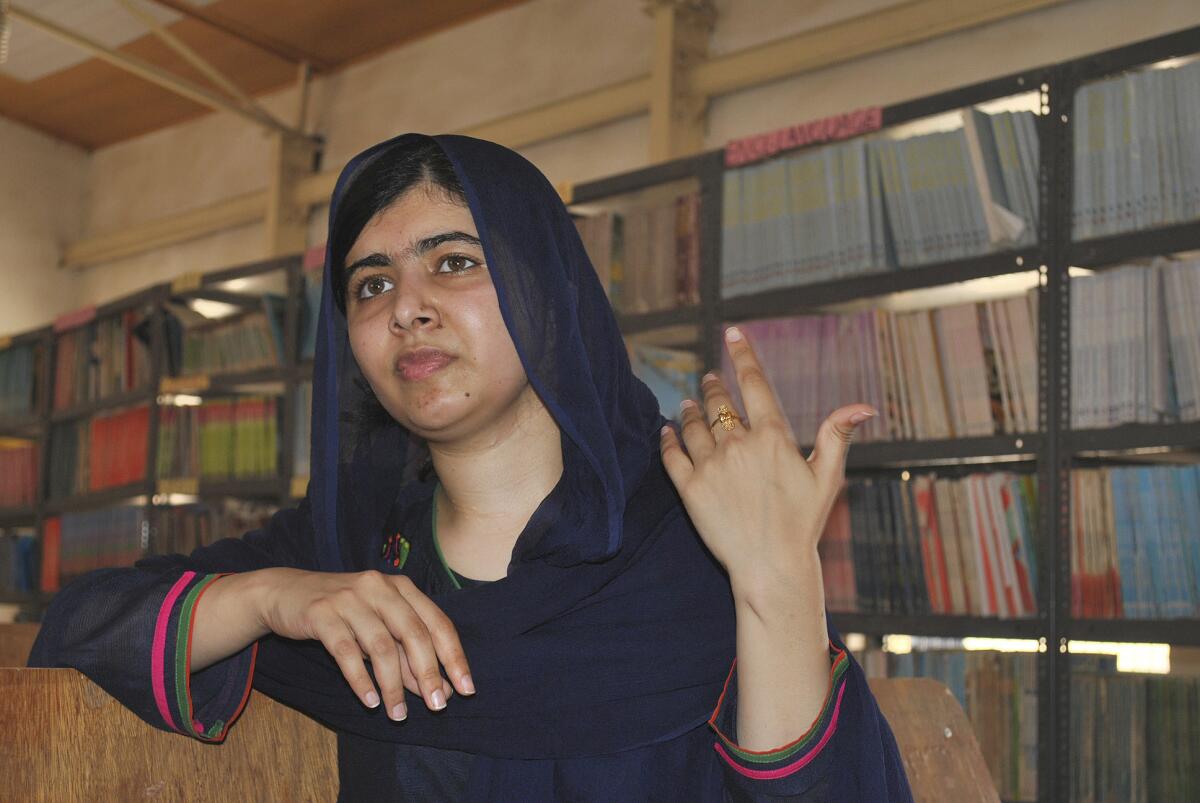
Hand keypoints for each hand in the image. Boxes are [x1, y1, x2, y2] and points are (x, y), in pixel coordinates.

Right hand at [257, 568, 473, 719]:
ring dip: (393, 685)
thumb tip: (438, 689)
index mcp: (400, 587)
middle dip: (429, 673)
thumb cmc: (342, 614)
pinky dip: (361, 679)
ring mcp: (350, 598)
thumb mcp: (378, 630)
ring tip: (398, 714)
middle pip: (414, 633)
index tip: (466, 689)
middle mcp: (379, 587)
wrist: (286, 593)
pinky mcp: (322, 613)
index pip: (437, 622)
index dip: (454, 656)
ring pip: (381, 646)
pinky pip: (346, 651)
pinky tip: (370, 701)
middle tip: (437, 706)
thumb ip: (406, 655)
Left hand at [659, 325, 875, 603]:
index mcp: (771, 437)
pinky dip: (668, 438)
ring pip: (693, 424)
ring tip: (688, 403)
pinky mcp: (689, 489)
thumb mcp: (827, 477)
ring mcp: (710, 466)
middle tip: (708, 379)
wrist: (770, 566)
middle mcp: (738, 445)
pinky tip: (667, 431)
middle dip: (712, 385)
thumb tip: (863, 407)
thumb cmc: (802, 524)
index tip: (732, 333)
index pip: (753, 383)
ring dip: (689, 409)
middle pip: (718, 401)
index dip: (743, 354)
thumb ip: (836, 436)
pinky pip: (672, 455)